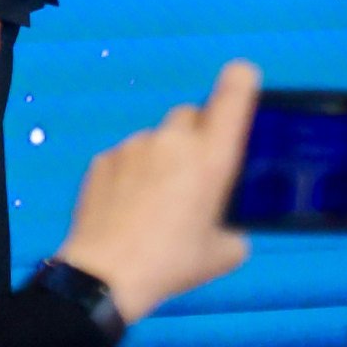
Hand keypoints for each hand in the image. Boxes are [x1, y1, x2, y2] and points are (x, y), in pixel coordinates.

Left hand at [50, 58, 259, 324]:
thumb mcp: (224, 251)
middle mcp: (172, 142)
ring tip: (158, 199)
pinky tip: (130, 204)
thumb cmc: (173, 261)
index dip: (240, 82)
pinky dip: (133, 171)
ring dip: (163, 156)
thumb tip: (226, 224)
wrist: (107, 272)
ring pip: (156, 138)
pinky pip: (127, 155)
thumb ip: (233, 226)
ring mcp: (132, 146)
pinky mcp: (102, 158)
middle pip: (191, 116)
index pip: (230, 99)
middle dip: (198, 135)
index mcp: (210, 158)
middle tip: (197, 171)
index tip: (243, 75)